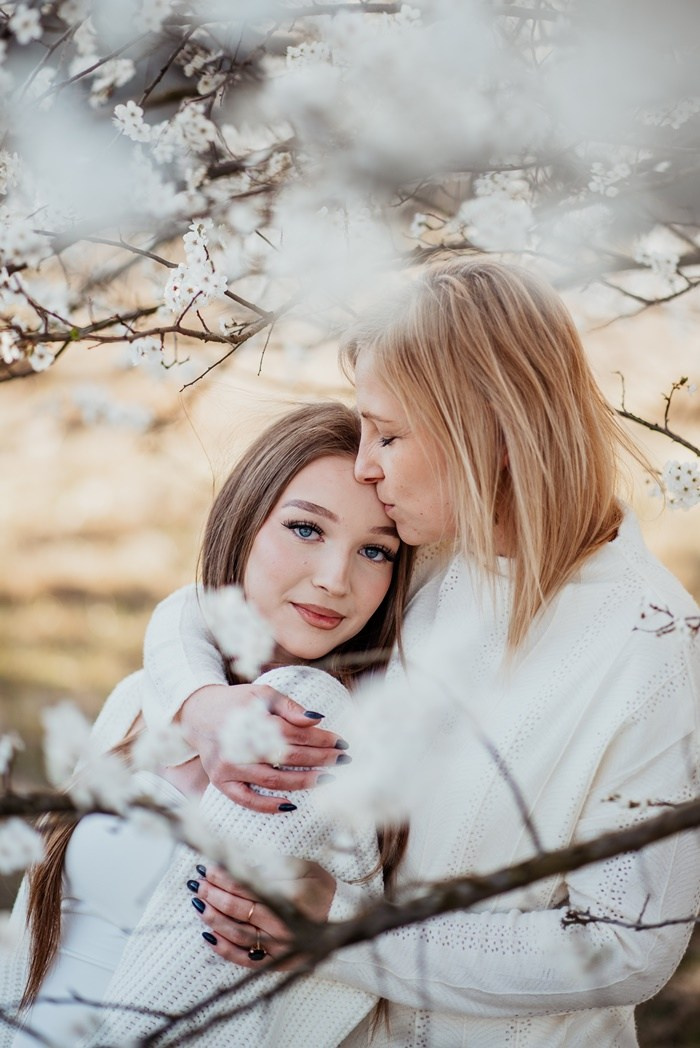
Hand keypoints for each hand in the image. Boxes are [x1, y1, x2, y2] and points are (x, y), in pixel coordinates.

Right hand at [178, 684, 346, 811]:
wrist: (198, 714)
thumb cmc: (237, 703)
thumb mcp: (262, 694)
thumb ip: (289, 706)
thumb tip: (317, 719)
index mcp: (250, 719)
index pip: (292, 733)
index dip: (319, 739)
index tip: (341, 742)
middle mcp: (238, 745)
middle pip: (286, 757)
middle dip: (319, 759)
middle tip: (343, 761)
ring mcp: (228, 767)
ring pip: (272, 780)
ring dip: (303, 782)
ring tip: (327, 779)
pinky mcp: (221, 782)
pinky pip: (247, 800)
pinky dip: (269, 806)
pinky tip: (292, 805)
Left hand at [190, 862, 336, 968]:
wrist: (341, 918)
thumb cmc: (318, 886)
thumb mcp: (304, 867)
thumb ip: (277, 866)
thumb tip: (240, 863)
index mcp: (294, 897)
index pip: (250, 886)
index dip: (226, 878)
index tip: (209, 869)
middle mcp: (286, 924)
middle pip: (241, 909)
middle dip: (215, 895)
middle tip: (198, 884)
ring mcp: (280, 947)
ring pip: (239, 934)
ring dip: (215, 919)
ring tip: (199, 905)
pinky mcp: (277, 963)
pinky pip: (246, 959)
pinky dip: (224, 950)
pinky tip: (208, 936)